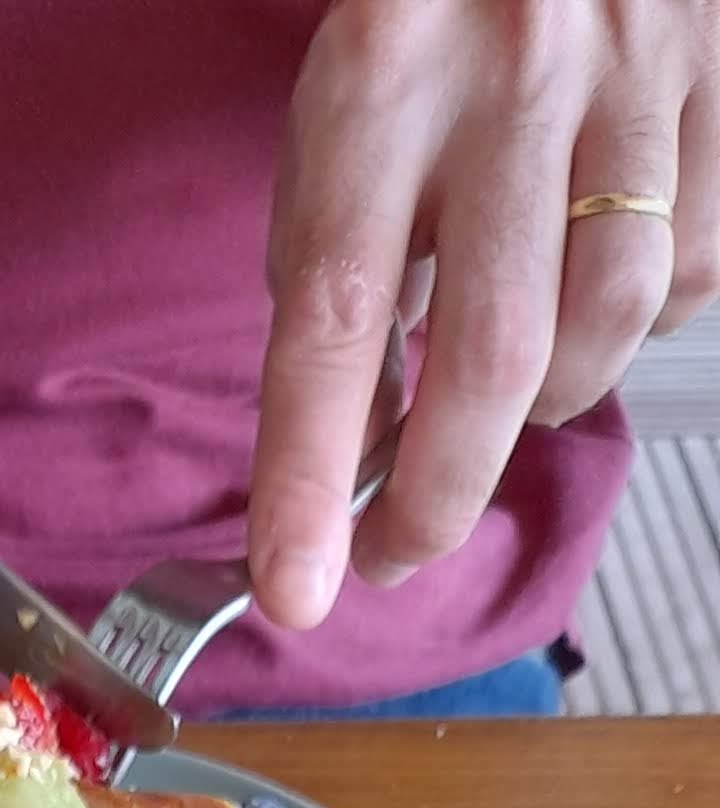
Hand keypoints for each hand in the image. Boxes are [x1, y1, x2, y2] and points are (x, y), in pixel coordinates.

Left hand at [249, 0, 719, 628]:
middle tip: (391, 552)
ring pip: (606, 318)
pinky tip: (588, 299)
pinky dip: (635, 320)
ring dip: (543, 398)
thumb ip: (342, 249)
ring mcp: (634, 74)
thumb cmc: (427, 1)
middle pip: (492, 351)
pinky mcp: (715, 84)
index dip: (311, 471)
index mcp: (386, 68)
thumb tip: (356, 432)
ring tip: (492, 398)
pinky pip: (691, 264)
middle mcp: (516, 70)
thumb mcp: (345, 96)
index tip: (293, 586)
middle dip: (438, 493)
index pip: (336, 312)